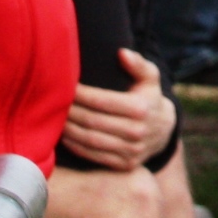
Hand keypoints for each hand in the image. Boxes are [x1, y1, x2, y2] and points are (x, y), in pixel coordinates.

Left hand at [61, 52, 176, 169]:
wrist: (164, 132)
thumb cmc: (149, 97)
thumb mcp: (150, 78)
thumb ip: (138, 64)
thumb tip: (121, 53)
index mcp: (141, 108)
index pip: (102, 101)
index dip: (81, 95)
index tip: (66, 86)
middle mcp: (137, 131)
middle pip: (93, 121)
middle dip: (71, 111)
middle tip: (54, 102)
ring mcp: (131, 151)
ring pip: (90, 140)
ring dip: (69, 130)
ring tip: (54, 118)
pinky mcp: (125, 165)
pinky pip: (94, 156)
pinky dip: (76, 146)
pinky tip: (65, 135)